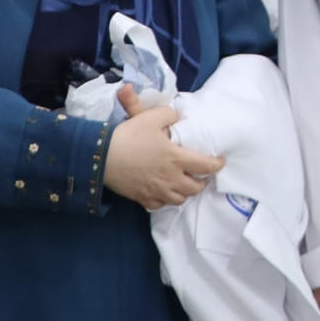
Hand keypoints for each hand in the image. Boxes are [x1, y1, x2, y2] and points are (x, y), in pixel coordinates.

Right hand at [104, 84, 222, 210]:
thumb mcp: (152, 117)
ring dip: (185, 192)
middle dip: (203, 182)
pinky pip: (159, 205)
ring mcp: (156, 191)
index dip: (217, 165)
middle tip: (202, 174)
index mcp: (177, 158)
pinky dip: (165, 200)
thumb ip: (170, 115)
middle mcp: (170, 178)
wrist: (100, 156)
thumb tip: (179, 117)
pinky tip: (164, 192)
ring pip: (180, 200)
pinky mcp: (141, 198)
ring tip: (185, 184)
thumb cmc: (130, 135)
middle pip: (196, 188)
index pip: (207, 167)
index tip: (219, 161)